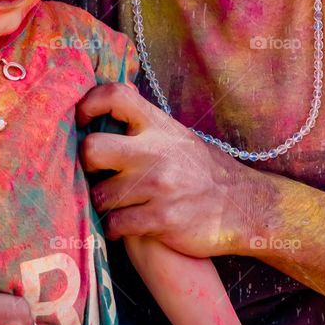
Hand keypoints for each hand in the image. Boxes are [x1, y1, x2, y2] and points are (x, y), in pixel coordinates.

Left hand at [79, 82, 258, 256]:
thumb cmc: (202, 171)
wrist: (244, 207)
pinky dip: (114, 228)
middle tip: (95, 173)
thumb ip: (145, 123)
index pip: (115, 96)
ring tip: (115, 204)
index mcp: (159, 125)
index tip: (81, 121)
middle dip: (85, 165)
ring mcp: (158, 186)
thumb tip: (112, 100)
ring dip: (102, 204)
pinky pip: (115, 225)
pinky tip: (123, 225)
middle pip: (92, 150)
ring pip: (100, 195)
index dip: (88, 104)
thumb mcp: (178, 136)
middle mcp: (156, 151)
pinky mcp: (161, 220)